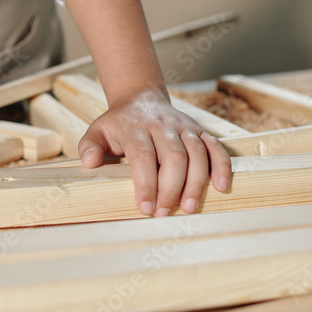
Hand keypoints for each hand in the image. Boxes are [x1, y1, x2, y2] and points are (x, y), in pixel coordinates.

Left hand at [77, 88, 232, 216]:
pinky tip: (222, 187)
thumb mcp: (98, 130)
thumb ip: (89, 146)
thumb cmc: (119, 124)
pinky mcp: (200, 131)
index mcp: (136, 127)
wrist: (141, 98)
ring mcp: (184, 127)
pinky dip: (222, 166)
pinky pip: (216, 147)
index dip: (146, 183)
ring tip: (189, 207)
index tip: (145, 208)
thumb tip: (89, 162)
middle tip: (164, 213)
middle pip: (173, 156)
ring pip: (197, 153)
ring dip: (196, 182)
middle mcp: (162, 126)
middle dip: (171, 188)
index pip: (143, 155)